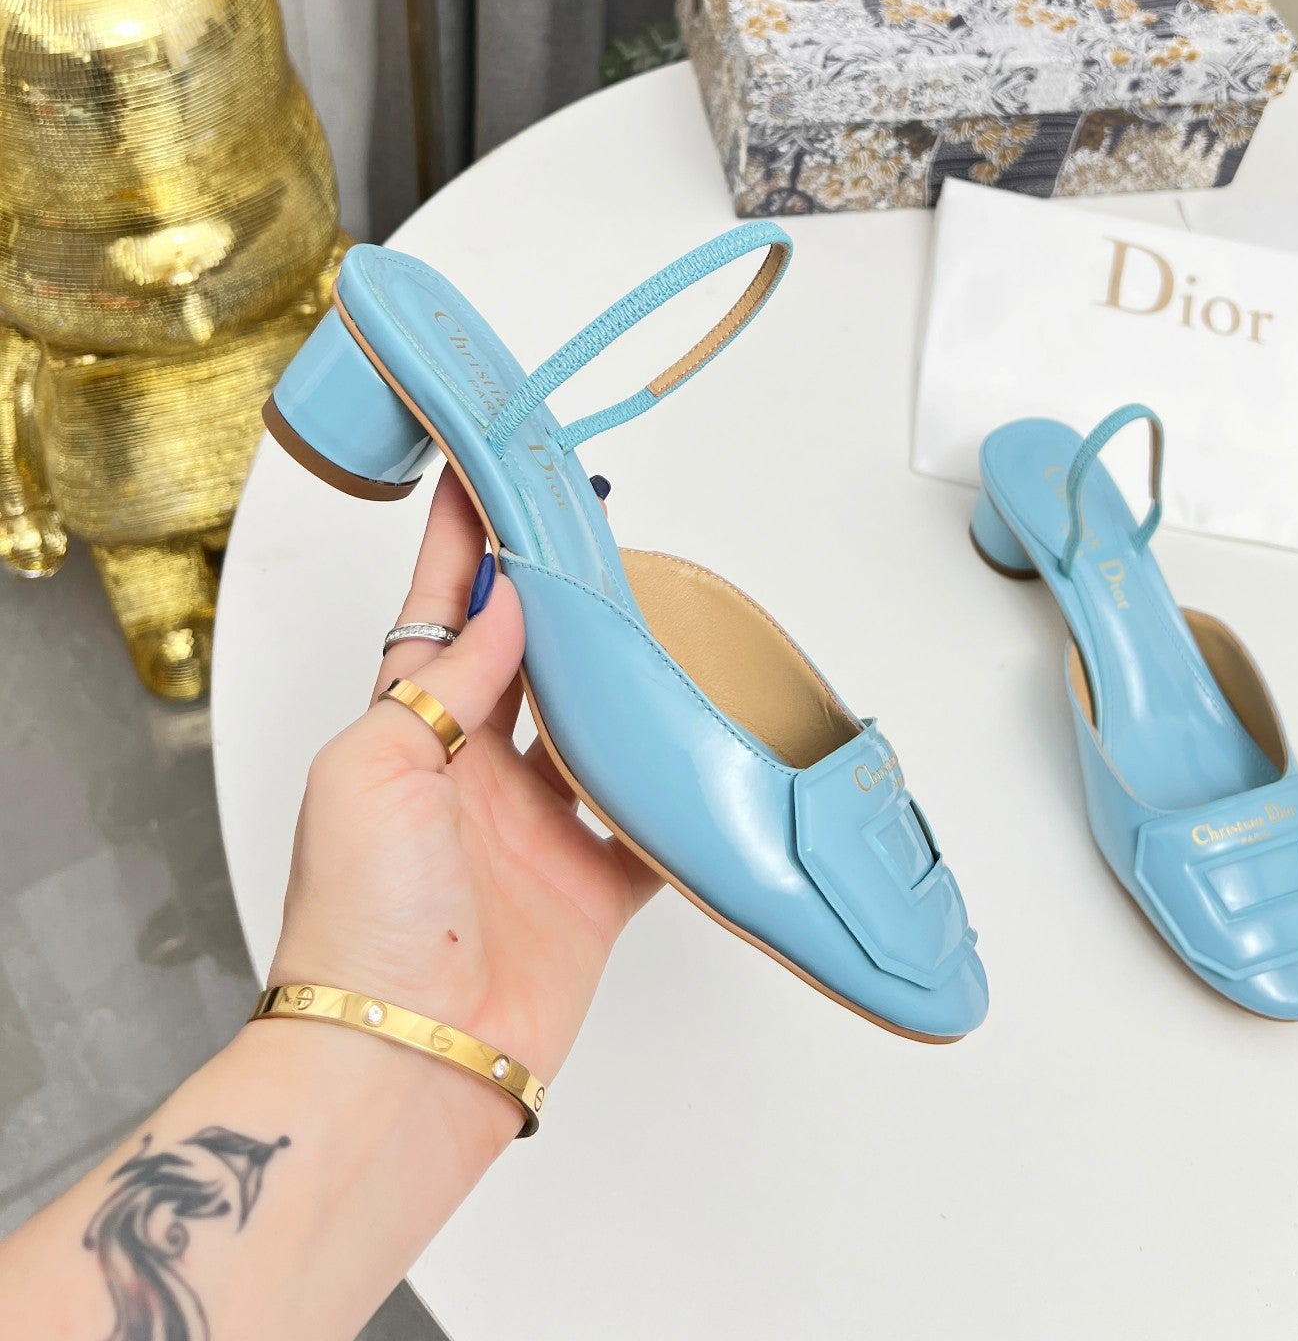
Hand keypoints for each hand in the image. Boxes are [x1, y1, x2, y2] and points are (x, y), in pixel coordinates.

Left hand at [267, 467, 659, 1150]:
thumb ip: (447, 684)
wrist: (404, 1060)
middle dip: (559, 594)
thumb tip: (502, 606)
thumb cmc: (359, 918)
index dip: (467, 539)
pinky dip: (681, 792)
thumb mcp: (376, 769)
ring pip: (595, 730)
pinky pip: (649, 826)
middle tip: (601, 530)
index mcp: (408, 732)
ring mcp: (535, 831)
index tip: (489, 467)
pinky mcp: (590, 891)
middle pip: (528, 659)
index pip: (443, 611)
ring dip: (626, 679)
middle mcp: (474, 773)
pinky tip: (708, 748)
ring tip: (666, 616)